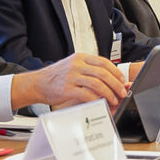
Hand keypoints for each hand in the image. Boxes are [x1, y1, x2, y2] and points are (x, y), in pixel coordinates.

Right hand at [12, 53, 127, 108]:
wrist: (37, 83)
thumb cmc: (56, 77)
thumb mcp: (72, 66)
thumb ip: (88, 69)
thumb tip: (107, 78)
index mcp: (80, 57)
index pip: (104, 62)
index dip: (116, 72)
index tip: (122, 80)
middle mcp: (77, 65)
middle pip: (103, 73)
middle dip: (116, 84)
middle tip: (122, 92)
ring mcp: (72, 76)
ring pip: (98, 83)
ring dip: (109, 93)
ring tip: (113, 99)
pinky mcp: (67, 89)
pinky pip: (87, 94)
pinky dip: (96, 99)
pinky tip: (100, 102)